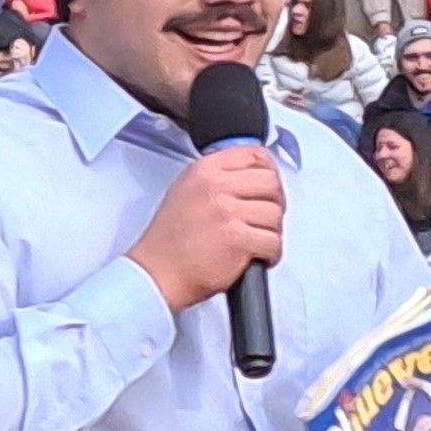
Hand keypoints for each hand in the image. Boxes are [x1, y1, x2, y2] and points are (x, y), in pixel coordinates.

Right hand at [128, 143, 282, 313]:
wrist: (156, 275)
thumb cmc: (168, 242)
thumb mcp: (185, 192)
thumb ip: (216, 178)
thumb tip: (251, 176)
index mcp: (203, 171)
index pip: (254, 155)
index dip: (269, 172)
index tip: (268, 187)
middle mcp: (215, 187)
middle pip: (271, 183)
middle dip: (275, 203)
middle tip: (265, 219)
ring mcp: (226, 212)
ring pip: (275, 214)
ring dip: (272, 231)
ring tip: (257, 241)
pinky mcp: (237, 239)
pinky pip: (273, 241)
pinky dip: (271, 253)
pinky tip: (258, 257)